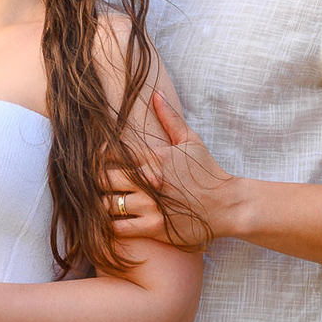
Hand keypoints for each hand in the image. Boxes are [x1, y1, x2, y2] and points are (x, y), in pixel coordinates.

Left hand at [108, 91, 237, 247]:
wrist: (227, 205)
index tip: (94, 162)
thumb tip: (157, 93)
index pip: (110, 153)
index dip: (96, 158)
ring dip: (101, 205)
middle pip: (101, 180)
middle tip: (96, 186)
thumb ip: (170, 117)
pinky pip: (118, 229)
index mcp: (153, 157)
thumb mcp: (191, 141)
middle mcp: (148, 180)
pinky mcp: (155, 227)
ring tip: (103, 204)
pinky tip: (113, 222)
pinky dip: (109, 227)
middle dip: (95, 183)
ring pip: (107, 205)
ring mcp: (151, 205)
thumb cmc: (207, 172)